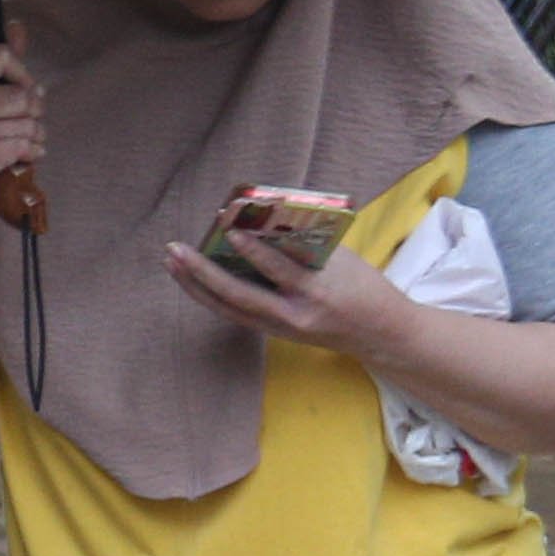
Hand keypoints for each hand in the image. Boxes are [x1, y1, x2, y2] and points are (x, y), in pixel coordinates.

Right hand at [0, 33, 41, 224]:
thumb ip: (1, 64)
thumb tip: (17, 25)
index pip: (3, 55)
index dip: (22, 76)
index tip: (19, 95)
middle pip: (23, 93)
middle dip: (34, 114)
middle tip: (24, 126)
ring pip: (28, 123)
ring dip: (35, 138)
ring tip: (23, 145)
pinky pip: (23, 145)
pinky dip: (31, 154)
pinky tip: (22, 159)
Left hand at [161, 224, 415, 363]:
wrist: (382, 335)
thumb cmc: (363, 287)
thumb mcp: (342, 259)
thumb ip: (302, 243)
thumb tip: (261, 220)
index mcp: (318, 293)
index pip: (279, 271)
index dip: (253, 251)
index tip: (228, 229)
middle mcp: (294, 316)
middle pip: (239, 297)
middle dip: (202, 273)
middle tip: (175, 250)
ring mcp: (281, 329)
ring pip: (229, 309)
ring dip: (197, 286)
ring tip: (172, 262)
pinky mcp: (275, 334)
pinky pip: (236, 314)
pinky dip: (212, 295)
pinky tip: (192, 278)